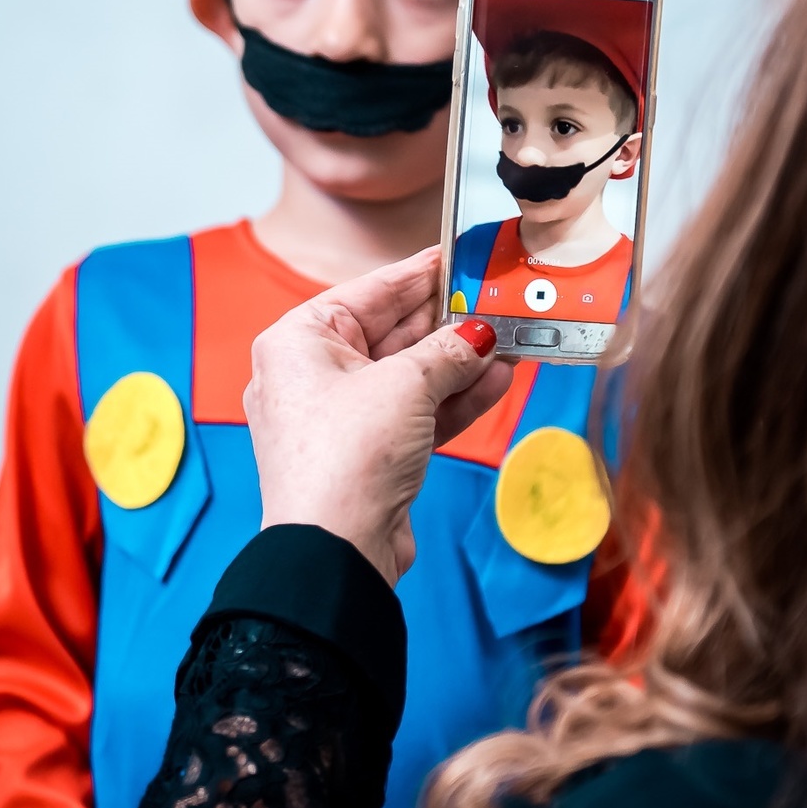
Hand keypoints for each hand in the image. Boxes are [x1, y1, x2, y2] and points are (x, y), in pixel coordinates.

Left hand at [244, 247, 511, 585]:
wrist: (336, 549)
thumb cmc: (345, 458)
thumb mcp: (406, 385)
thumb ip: (448, 351)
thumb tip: (479, 335)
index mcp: (298, 342)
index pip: (368, 293)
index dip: (417, 275)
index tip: (455, 258)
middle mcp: (311, 376)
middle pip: (391, 335)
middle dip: (447, 324)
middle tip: (494, 304)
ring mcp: (339, 418)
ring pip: (408, 377)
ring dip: (459, 363)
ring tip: (508, 343)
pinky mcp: (366, 454)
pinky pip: (414, 414)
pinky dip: (452, 400)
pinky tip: (495, 382)